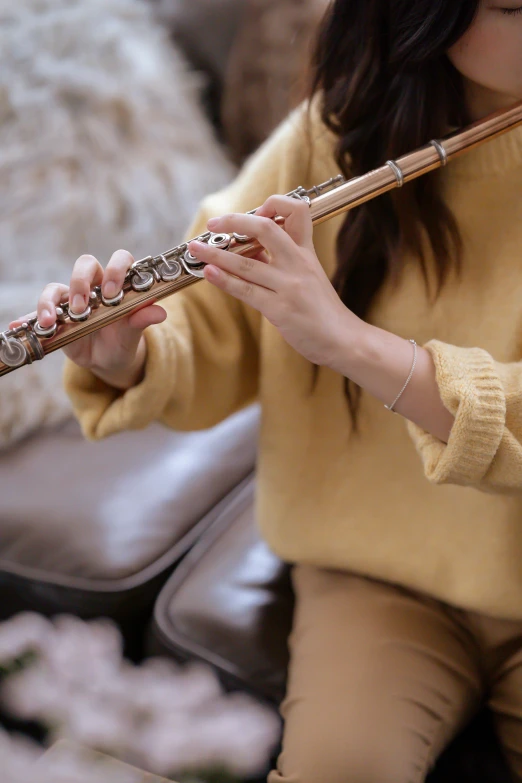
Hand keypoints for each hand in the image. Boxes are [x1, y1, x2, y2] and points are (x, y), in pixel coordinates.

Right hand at [8, 250, 166, 388]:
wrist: (110, 359)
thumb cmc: (124, 340)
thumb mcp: (133, 335)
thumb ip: (141, 321)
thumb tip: (159, 312)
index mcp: (119, 283)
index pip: (120, 260)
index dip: (116, 270)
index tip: (113, 293)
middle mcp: (95, 285)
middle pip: (85, 265)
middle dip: (82, 282)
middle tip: (83, 307)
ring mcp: (73, 298)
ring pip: (57, 287)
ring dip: (51, 301)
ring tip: (51, 321)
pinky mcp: (56, 314)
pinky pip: (40, 310)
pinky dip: (30, 317)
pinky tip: (19, 325)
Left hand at [188, 195, 363, 369]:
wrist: (345, 340)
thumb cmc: (323, 310)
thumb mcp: (310, 277)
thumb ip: (283, 261)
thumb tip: (251, 249)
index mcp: (307, 253)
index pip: (296, 212)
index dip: (274, 204)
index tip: (256, 212)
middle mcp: (298, 264)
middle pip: (265, 228)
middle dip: (235, 221)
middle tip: (214, 223)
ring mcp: (289, 286)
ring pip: (247, 262)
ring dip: (216, 254)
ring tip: (196, 249)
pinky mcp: (280, 309)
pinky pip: (247, 290)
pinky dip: (224, 280)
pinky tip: (208, 273)